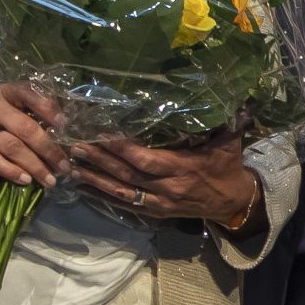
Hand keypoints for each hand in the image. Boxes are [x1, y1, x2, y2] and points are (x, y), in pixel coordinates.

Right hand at [0, 82, 69, 188]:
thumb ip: (20, 112)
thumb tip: (57, 130)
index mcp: (1, 93)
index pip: (29, 93)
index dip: (49, 108)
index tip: (65, 125)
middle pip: (27, 128)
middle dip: (50, 149)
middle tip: (65, 165)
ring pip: (13, 147)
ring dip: (36, 166)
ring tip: (50, 179)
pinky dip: (12, 172)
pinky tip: (26, 180)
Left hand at [68, 131, 262, 228]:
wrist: (233, 202)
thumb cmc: (228, 166)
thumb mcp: (229, 141)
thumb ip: (224, 118)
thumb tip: (223, 91)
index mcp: (183, 168)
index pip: (146, 160)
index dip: (122, 149)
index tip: (102, 134)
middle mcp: (168, 188)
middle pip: (128, 175)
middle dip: (100, 161)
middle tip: (76, 146)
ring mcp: (160, 203)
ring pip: (122, 192)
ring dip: (95, 180)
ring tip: (71, 166)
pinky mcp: (156, 212)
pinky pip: (125, 205)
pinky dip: (103, 197)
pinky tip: (83, 188)